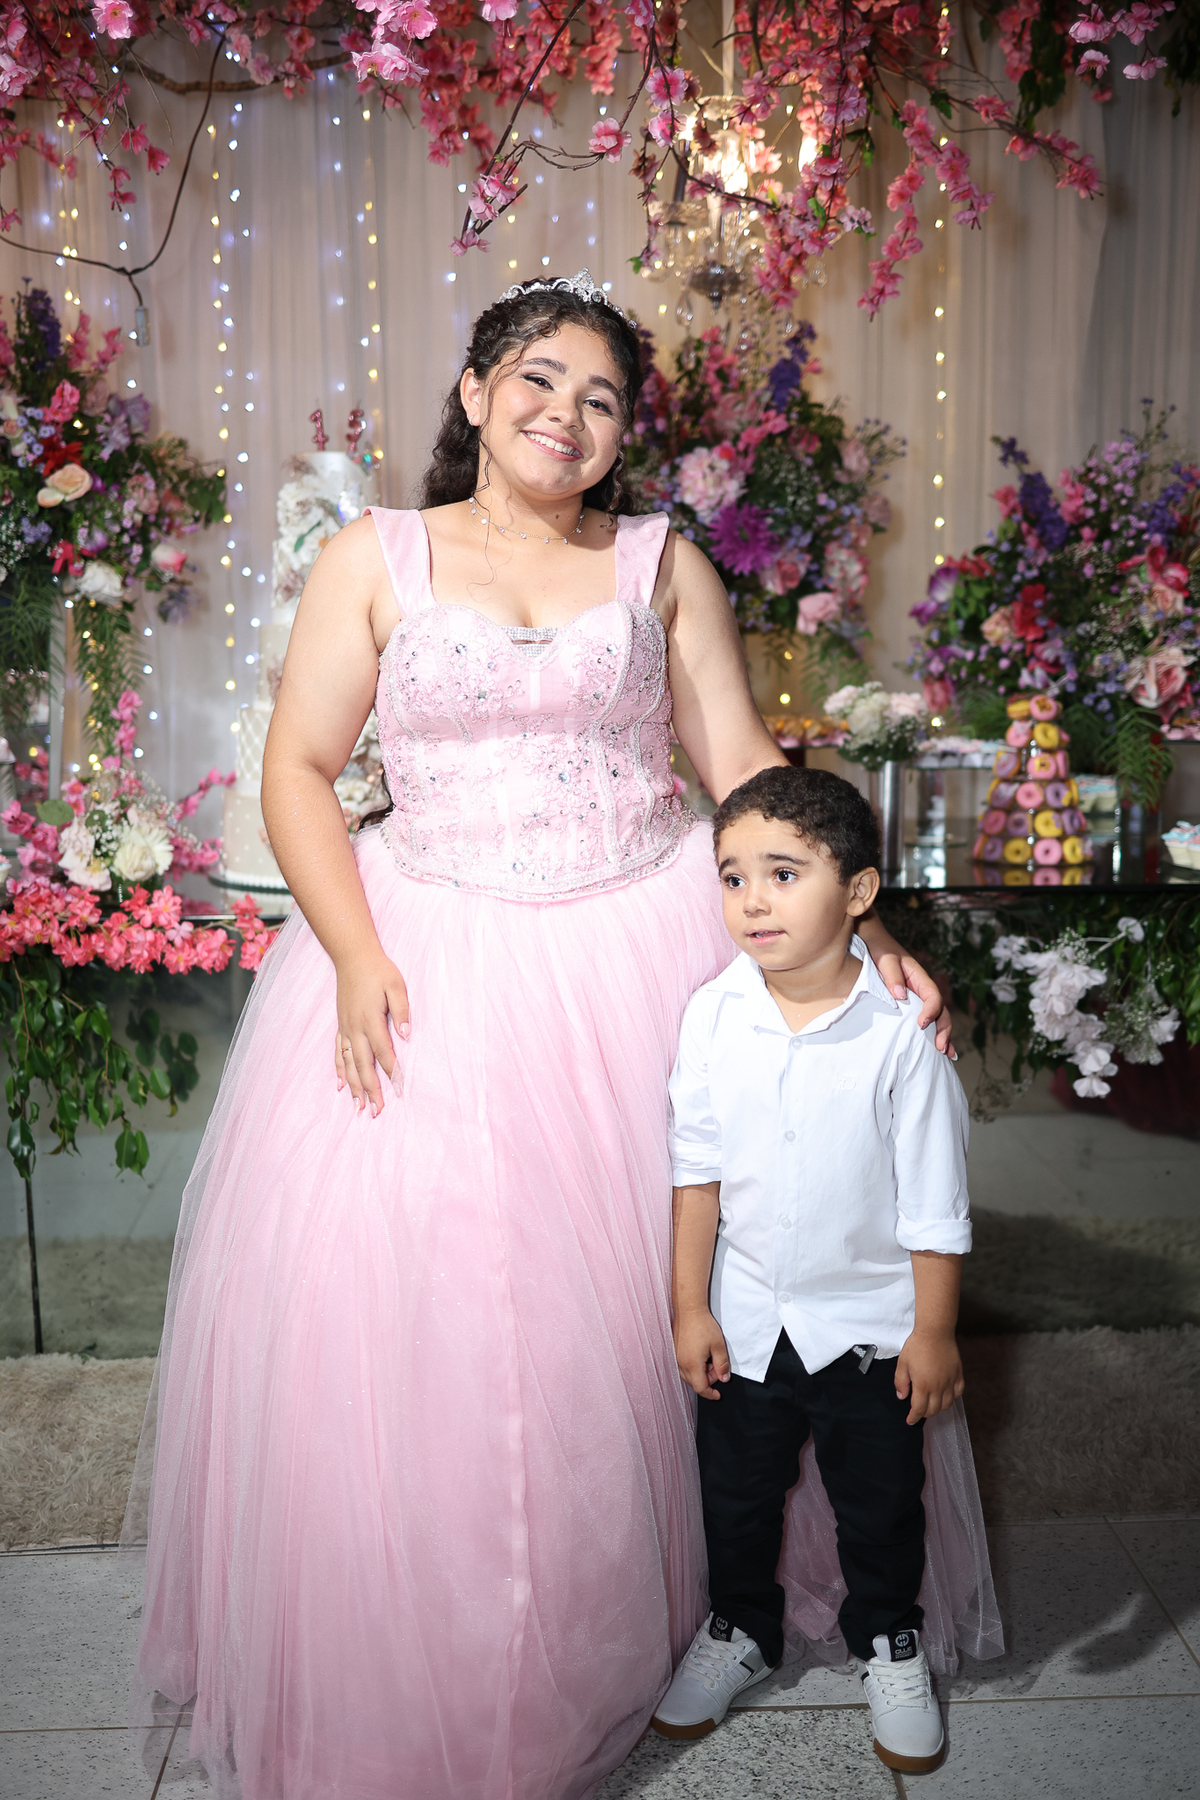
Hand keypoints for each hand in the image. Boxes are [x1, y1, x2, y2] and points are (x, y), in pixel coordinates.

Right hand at [334, 951, 409, 1114]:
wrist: (352, 957)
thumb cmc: (378, 970)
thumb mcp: (396, 985)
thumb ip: (401, 1010)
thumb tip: (407, 1035)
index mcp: (371, 1019)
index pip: (383, 1051)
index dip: (391, 1072)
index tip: (398, 1090)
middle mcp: (355, 1028)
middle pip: (363, 1065)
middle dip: (370, 1090)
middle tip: (376, 1111)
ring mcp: (345, 1028)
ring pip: (349, 1064)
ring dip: (354, 1087)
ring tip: (359, 1107)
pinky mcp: (341, 1026)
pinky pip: (338, 1053)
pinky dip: (339, 1070)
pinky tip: (340, 1086)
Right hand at [674, 1308, 731, 1400]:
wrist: (689, 1310)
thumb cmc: (703, 1325)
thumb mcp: (719, 1346)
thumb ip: (722, 1365)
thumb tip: (724, 1378)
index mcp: (692, 1364)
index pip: (700, 1388)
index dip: (710, 1394)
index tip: (717, 1395)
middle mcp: (681, 1363)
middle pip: (694, 1383)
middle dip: (708, 1379)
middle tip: (717, 1365)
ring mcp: (676, 1357)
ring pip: (688, 1375)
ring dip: (700, 1373)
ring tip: (709, 1358)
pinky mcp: (674, 1351)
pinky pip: (683, 1366)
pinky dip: (693, 1366)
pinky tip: (701, 1354)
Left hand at [874, 950, 954, 1057]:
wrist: (871, 940)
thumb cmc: (877, 948)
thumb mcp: (883, 958)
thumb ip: (891, 974)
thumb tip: (901, 995)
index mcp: (918, 977)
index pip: (932, 996)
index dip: (931, 1010)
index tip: (922, 1024)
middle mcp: (921, 989)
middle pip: (941, 1010)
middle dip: (944, 1029)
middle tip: (941, 1048)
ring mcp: (917, 997)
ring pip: (937, 1017)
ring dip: (943, 1035)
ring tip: (946, 1054)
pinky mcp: (909, 1004)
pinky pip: (924, 1018)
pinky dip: (932, 1033)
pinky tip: (936, 1049)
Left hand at [895, 1329, 963, 1424]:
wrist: (935, 1332)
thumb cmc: (918, 1345)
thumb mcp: (902, 1363)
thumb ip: (900, 1382)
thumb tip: (901, 1396)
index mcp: (923, 1385)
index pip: (919, 1409)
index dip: (913, 1417)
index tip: (910, 1420)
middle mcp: (938, 1387)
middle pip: (933, 1410)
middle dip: (924, 1413)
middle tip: (918, 1410)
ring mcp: (950, 1381)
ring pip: (947, 1404)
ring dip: (938, 1408)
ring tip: (931, 1403)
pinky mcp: (958, 1375)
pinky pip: (958, 1393)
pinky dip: (952, 1397)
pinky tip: (945, 1393)